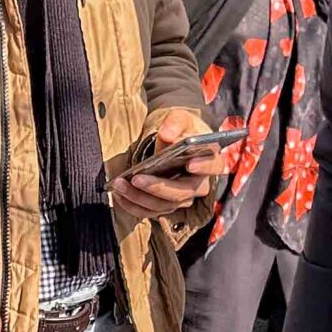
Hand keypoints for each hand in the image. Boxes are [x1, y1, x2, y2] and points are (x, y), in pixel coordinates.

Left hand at [111, 107, 225, 222]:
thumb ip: (175, 122)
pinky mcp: (165, 205)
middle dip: (157, 187)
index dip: (203, 166)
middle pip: (182, 193)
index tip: (190, 164)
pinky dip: (132, 205)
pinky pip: (149, 212)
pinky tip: (118, 194)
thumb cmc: (181, 130)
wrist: (172, 142)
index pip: (213, 165)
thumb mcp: (180, 119)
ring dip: (139, 197)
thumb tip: (167, 135)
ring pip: (163, 205)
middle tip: (136, 178)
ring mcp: (182, 197)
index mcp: (210, 160)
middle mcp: (198, 184)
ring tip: (119, 184)